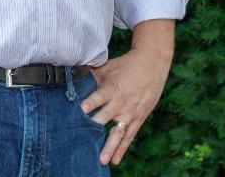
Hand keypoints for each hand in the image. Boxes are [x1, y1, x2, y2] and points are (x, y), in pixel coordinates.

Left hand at [80, 19, 174, 165]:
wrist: (151, 65)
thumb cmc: (125, 65)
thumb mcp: (107, 67)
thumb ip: (91, 77)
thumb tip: (73, 79)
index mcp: (111, 88)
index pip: (98, 97)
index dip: (90, 103)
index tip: (81, 109)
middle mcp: (120, 103)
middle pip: (104, 118)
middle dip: (93, 128)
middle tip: (82, 140)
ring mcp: (130, 113)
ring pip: (117, 133)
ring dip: (109, 146)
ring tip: (101, 160)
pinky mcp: (138, 118)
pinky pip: (129, 136)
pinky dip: (122, 149)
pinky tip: (115, 160)